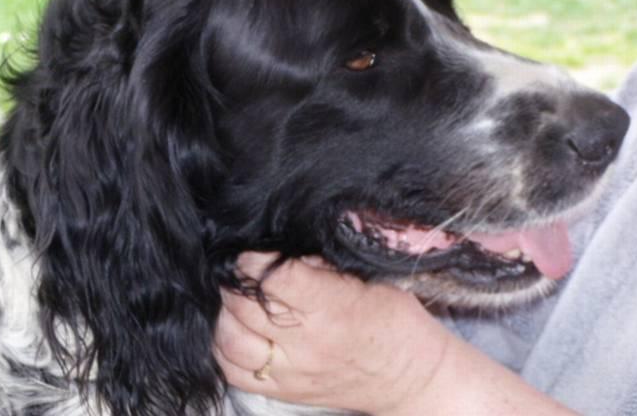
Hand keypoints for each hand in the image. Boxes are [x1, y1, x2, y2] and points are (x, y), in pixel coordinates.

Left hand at [214, 252, 577, 415]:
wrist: (411, 376)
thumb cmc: (394, 320)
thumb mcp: (367, 277)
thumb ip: (321, 262)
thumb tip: (279, 244)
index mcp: (332, 307)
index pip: (273, 279)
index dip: (253, 258)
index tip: (248, 248)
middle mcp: (307, 343)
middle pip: (244, 306)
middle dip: (234, 281)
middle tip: (237, 268)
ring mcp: (293, 371)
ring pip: (231, 341)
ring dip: (226, 314)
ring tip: (236, 298)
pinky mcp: (285, 392)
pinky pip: (236, 374)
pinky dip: (225, 349)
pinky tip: (235, 330)